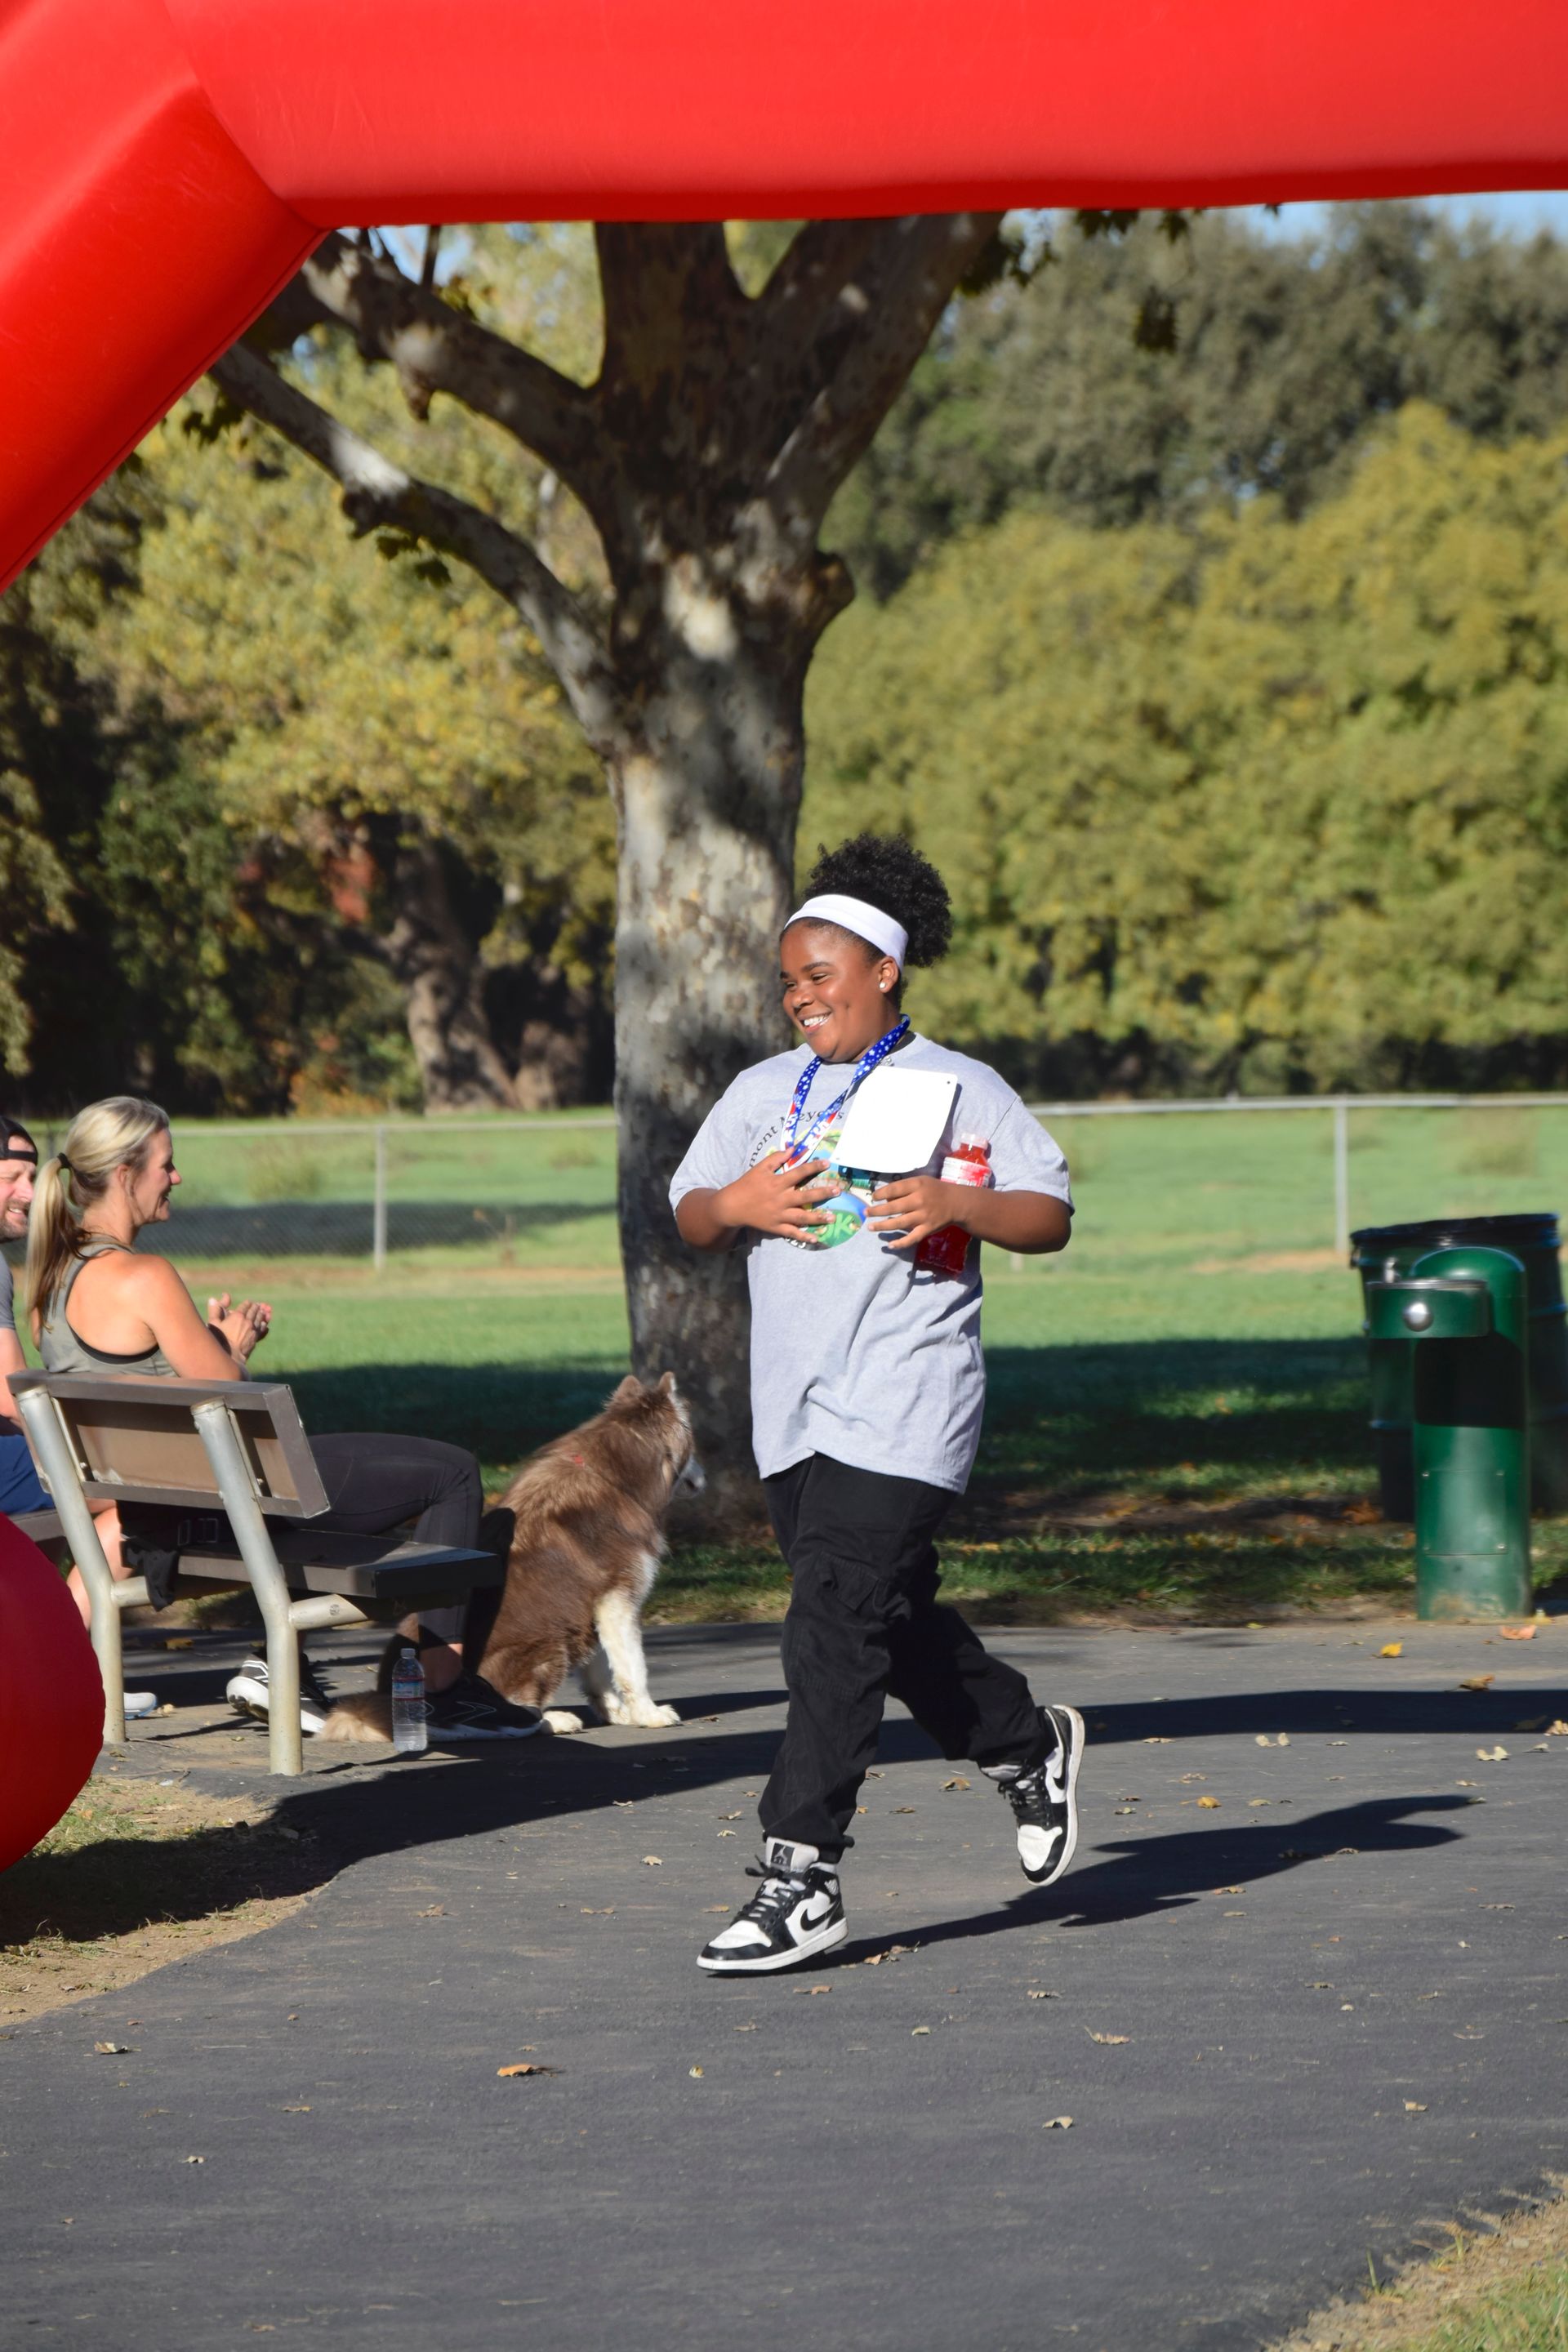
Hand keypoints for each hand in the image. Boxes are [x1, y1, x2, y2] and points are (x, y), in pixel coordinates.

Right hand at [208, 1292, 271, 1359]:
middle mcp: (247, 1322)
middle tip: (257, 1305)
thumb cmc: (218, 1340)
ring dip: (261, 1314)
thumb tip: (213, 1299)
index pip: (245, 1306)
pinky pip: (262, 1330)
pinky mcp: (255, 1339)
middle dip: (255, 1307)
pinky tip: (264, 1325)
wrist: (229, 1356)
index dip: (247, 1303)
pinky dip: (263, 1325)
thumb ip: (215, 1310)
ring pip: (259, 1319)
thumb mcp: (213, 1323)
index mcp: (238, 1316)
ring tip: (262, 1311)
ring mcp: (253, 1330)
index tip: (249, 1302)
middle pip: (254, 1311)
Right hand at [715, 1155, 836, 1242]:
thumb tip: (792, 1149)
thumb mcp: (759, 1168)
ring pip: (801, 1217)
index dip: (813, 1168)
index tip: (827, 1164)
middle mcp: (780, 1199)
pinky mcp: (775, 1227)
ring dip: (818, 1217)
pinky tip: (816, 1238)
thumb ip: (776, 1158)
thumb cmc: (747, 1184)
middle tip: (837, 1191)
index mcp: (777, 1183)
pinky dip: (803, 1236)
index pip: (799, 1173)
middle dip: (822, 1193)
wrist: (732, 1206)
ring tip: (832, 1217)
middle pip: (805, 1197)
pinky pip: (791, 1233)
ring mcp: (778, 1215)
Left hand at [868, 1175, 967, 1251]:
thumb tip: (884, 1199)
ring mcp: (923, 1216)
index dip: (880, 1193)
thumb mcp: (921, 1182)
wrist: (957, 1203)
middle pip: (893, 1206)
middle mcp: (919, 1200)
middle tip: (865, 1213)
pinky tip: (890, 1245)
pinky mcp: (927, 1229)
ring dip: (883, 1226)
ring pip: (899, 1222)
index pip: (894, 1189)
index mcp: (917, 1185)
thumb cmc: (935, 1190)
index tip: (873, 1197)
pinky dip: (901, 1243)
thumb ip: (904, 1188)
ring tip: (870, 1227)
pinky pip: (912, 1238)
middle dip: (876, 1210)